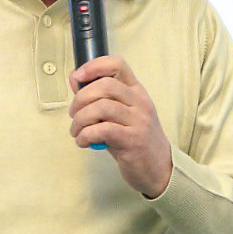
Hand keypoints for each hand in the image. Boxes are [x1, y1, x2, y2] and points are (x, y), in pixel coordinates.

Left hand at [69, 55, 172, 197]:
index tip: (78, 77)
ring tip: (77, 131)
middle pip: (105, 85)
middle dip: (80, 98)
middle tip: (73, 113)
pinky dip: (86, 135)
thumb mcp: (121, 115)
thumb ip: (101, 99)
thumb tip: (76, 82)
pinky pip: (102, 130)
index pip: (117, 65)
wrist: (159, 169)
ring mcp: (138, 121)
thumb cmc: (135, 140)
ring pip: (101, 107)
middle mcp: (140, 103)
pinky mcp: (132, 141)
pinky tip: (84, 141)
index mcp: (137, 92)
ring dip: (80, 119)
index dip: (93, 66)